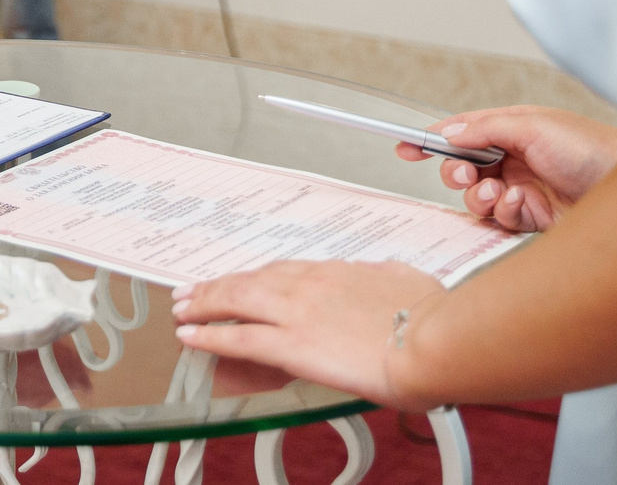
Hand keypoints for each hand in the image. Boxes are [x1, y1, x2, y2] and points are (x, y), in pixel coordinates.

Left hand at [171, 260, 442, 410]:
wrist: (434, 340)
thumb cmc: (432, 316)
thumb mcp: (406, 281)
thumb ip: (384, 277)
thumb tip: (380, 274)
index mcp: (337, 272)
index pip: (283, 272)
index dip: (255, 277)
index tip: (240, 281)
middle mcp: (310, 286)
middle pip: (250, 281)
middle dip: (216, 287)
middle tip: (191, 291)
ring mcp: (297, 313)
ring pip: (236, 301)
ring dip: (204, 303)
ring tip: (182, 308)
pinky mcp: (292, 344)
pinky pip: (239, 337)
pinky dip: (209, 334)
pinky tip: (190, 335)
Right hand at [397, 105, 616, 232]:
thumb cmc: (590, 147)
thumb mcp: (532, 125)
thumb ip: (484, 128)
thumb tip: (447, 133)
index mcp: (512, 131)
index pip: (462, 134)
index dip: (432, 141)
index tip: (405, 147)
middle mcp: (516, 161)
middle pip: (464, 170)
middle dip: (457, 175)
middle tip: (466, 178)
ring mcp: (524, 191)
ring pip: (479, 200)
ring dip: (481, 198)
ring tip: (499, 194)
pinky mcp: (535, 221)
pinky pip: (502, 221)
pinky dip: (505, 214)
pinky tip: (522, 206)